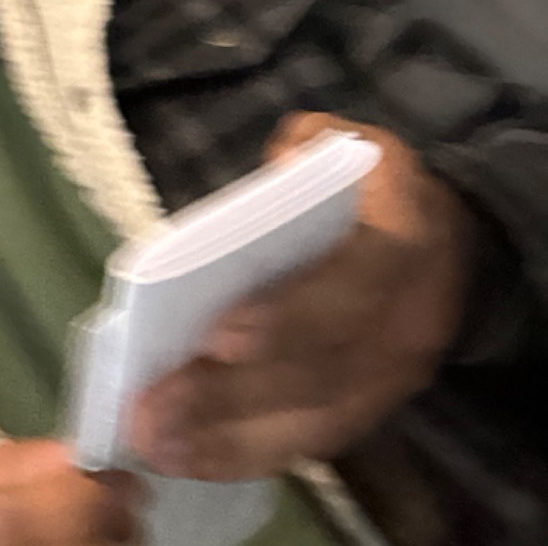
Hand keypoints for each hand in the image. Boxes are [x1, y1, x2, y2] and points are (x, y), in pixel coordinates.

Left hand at [131, 112, 477, 479]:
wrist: (446, 242)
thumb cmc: (371, 187)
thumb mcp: (346, 140)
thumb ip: (303, 146)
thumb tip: (269, 178)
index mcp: (404, 244)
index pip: (351, 288)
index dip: (289, 316)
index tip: (217, 337)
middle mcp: (407, 323)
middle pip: (320, 373)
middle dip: (231, 396)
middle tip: (152, 411)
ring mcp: (392, 379)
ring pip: (313, 423)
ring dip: (228, 440)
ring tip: (154, 445)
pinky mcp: (370, 409)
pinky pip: (310, 442)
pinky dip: (247, 454)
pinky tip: (187, 458)